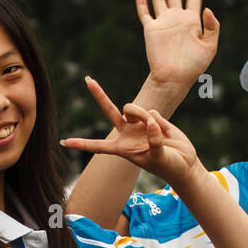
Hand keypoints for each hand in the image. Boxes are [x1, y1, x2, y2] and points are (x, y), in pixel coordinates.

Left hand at [62, 78, 201, 187]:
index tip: (63, 142)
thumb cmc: (169, 167)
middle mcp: (127, 134)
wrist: (184, 162)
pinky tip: (168, 134)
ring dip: (146, 116)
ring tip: (162, 134)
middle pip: (109, 110)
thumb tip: (149, 122)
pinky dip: (161, 122)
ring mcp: (138, 125)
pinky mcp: (151, 118)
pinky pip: (152, 111)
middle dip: (99, 95)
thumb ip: (153, 141)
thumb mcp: (160, 158)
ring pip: (135, 108)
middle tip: (88, 80)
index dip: (81, 144)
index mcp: (122, 149)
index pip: (97, 146)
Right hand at [138, 0, 218, 91]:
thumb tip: (206, 8)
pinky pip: (145, 13)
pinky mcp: (151, 30)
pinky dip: (142, 2)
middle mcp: (177, 19)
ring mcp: (163, 23)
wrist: (173, 78)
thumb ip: (212, 27)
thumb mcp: (210, 47)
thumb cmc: (193, 66)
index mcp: (192, 22)